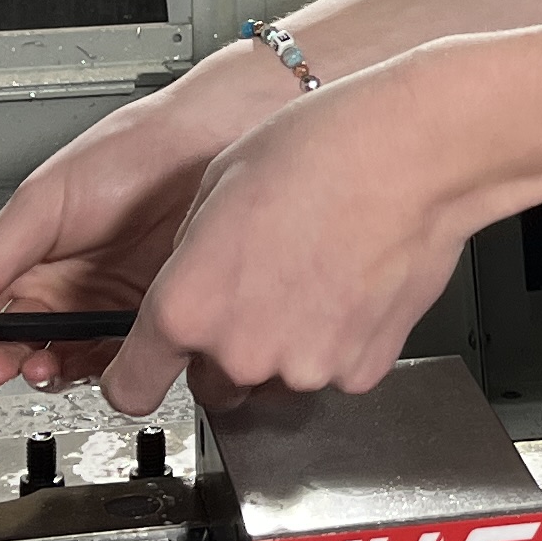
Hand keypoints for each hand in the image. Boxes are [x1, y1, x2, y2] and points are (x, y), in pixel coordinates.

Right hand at [0, 50, 294, 387]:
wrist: (212, 143)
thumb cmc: (133, 151)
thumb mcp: (44, 202)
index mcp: (29, 257)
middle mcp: (65, 288)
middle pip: (13, 346)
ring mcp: (106, 308)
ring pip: (59, 361)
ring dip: (38, 371)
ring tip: (32, 364)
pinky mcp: (151, 322)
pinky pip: (114, 362)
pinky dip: (93, 371)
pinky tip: (80, 363)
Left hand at [90, 57, 476, 417]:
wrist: (410, 156)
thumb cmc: (321, 152)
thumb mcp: (213, 186)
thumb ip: (188, 255)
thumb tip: (192, 280)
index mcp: (187, 306)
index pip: (131, 387)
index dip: (137, 377)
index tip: (143, 374)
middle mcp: (241, 349)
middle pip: (213, 383)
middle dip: (226, 351)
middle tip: (259, 292)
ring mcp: (305, 367)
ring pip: (277, 377)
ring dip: (286, 344)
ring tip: (313, 275)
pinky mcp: (360, 370)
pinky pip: (333, 368)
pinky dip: (338, 340)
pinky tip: (348, 286)